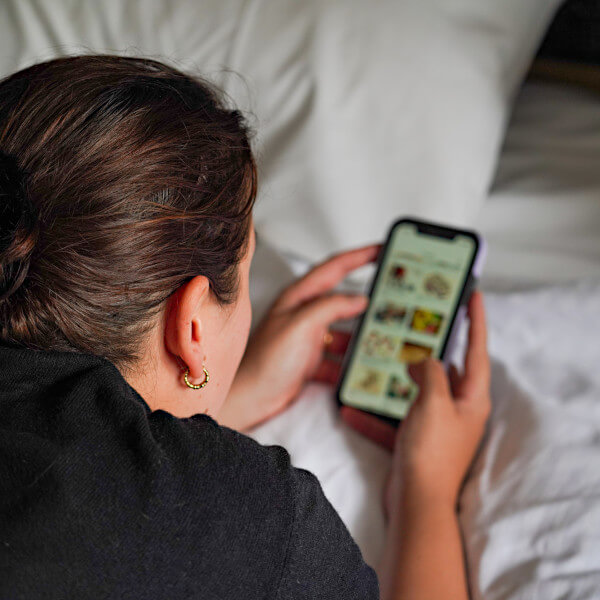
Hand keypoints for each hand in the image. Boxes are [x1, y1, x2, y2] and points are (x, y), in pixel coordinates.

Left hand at [217, 243, 381, 431]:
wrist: (251, 399)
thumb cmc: (264, 362)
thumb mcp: (300, 325)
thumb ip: (329, 307)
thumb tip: (358, 298)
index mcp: (299, 297)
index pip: (334, 267)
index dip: (360, 255)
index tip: (382, 249)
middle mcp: (304, 314)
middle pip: (343, 299)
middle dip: (367, 298)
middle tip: (391, 294)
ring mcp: (309, 337)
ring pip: (345, 330)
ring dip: (362, 335)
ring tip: (383, 336)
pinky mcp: (312, 360)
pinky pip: (340, 357)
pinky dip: (352, 362)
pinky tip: (363, 367)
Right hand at [341, 291, 490, 517]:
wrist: (416, 504)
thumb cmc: (432, 453)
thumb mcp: (434, 402)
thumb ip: (430, 372)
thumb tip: (424, 361)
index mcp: (471, 397)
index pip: (476, 349)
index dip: (476, 320)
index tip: (474, 295)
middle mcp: (457, 409)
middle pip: (445, 369)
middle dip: (428, 348)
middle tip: (416, 323)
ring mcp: (435, 424)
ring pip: (415, 392)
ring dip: (395, 380)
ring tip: (379, 358)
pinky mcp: (415, 439)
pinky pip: (393, 418)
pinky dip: (373, 414)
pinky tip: (349, 406)